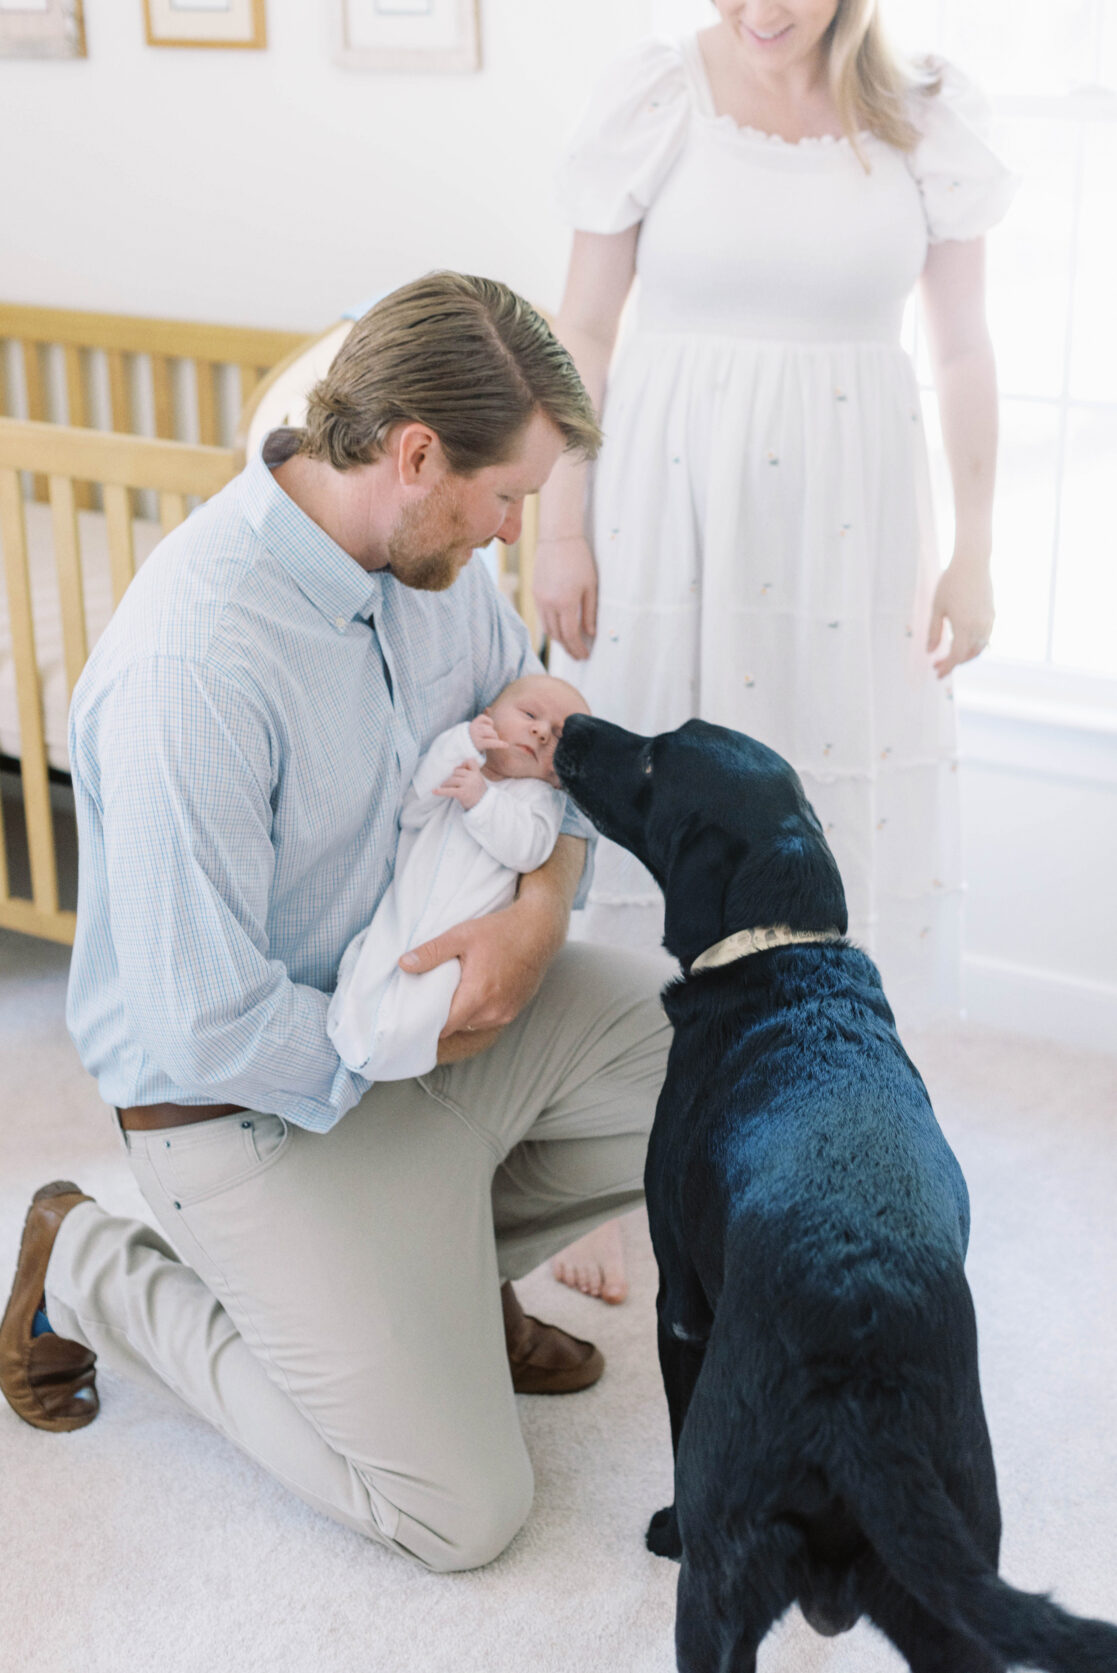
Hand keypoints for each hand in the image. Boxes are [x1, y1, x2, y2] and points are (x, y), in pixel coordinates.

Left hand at [399, 893, 565, 1055]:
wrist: (540, 930)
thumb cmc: (501, 930)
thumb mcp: (461, 935)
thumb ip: (432, 952)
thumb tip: (403, 964)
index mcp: (477, 995)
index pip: (444, 1027)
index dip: (429, 1020)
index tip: (419, 1010)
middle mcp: (493, 1011)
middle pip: (457, 1026)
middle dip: (444, 1015)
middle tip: (434, 995)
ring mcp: (506, 1013)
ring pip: (473, 1024)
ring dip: (462, 1014)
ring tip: (456, 991)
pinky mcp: (515, 1010)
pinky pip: (489, 1019)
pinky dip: (478, 1011)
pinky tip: (475, 991)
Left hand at [434, 759, 487, 810]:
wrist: (483, 806)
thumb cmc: (478, 793)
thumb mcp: (478, 780)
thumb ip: (471, 772)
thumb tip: (458, 766)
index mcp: (477, 773)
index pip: (470, 762)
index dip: (463, 764)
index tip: (459, 768)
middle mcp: (472, 777)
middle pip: (456, 771)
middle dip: (451, 777)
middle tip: (447, 782)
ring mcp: (467, 785)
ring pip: (451, 780)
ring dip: (445, 784)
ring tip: (443, 787)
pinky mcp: (462, 793)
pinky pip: (449, 790)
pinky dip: (440, 791)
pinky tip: (434, 791)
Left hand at [468, 712, 503, 753]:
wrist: (464, 740)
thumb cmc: (477, 747)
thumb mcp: (482, 751)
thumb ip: (491, 747)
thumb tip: (506, 745)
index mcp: (477, 744)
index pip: (490, 743)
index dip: (499, 744)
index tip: (507, 745)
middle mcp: (475, 734)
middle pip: (492, 733)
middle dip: (495, 737)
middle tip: (495, 740)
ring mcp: (474, 726)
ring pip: (489, 726)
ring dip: (492, 730)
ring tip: (489, 735)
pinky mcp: (474, 721)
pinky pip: (483, 717)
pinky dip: (488, 721)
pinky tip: (488, 726)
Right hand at [533, 535, 597, 660]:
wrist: (558, 538)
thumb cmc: (579, 559)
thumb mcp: (590, 586)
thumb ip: (590, 612)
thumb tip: (590, 633)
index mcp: (565, 603)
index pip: (571, 635)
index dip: (578, 648)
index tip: (585, 656)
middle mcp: (549, 604)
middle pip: (557, 636)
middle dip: (568, 648)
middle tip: (578, 655)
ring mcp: (539, 599)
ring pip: (547, 629)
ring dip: (559, 640)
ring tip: (570, 645)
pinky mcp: (535, 593)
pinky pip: (542, 617)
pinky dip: (551, 627)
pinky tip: (560, 628)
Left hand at [927, 557, 994, 678]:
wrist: (973, 563)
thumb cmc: (951, 583)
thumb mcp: (937, 608)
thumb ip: (934, 632)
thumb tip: (930, 652)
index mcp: (964, 627)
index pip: (955, 656)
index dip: (946, 667)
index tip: (936, 673)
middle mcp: (980, 627)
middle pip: (967, 655)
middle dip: (953, 663)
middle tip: (937, 664)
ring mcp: (988, 622)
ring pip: (978, 649)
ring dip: (964, 656)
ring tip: (949, 656)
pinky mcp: (992, 615)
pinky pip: (984, 638)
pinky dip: (973, 646)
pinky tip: (962, 643)